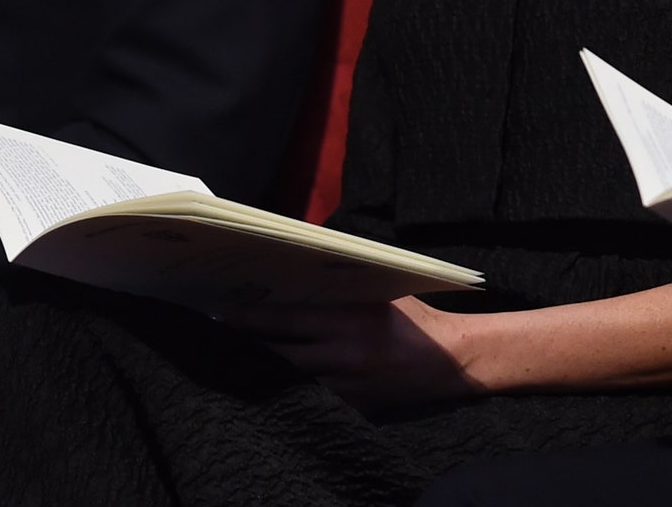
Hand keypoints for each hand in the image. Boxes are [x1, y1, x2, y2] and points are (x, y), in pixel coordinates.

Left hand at [224, 297, 482, 410]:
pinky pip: (314, 395)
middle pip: (279, 354)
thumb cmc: (417, 317)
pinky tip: (280, 376)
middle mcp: (343, 356)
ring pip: (291, 378)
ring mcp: (347, 386)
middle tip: (220, 332)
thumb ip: (344, 284)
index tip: (218, 312)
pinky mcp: (353, 406)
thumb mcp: (382, 290)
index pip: (285, 320)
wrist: (453, 362)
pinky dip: (296, 384)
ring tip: (242, 353)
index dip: (248, 318)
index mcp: (349, 321)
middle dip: (249, 344)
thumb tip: (301, 266)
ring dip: (269, 366)